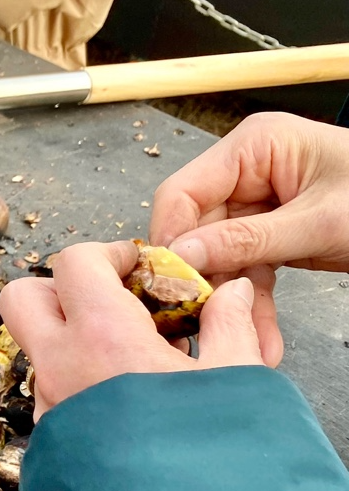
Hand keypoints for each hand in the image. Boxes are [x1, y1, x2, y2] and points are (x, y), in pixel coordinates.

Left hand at [0, 241, 263, 418]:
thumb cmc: (206, 452)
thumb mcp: (234, 380)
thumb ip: (229, 327)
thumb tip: (232, 294)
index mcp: (102, 335)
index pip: (74, 262)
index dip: (105, 254)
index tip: (137, 267)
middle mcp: (60, 364)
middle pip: (22, 296)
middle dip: (58, 288)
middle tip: (108, 301)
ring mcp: (47, 403)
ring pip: (34, 348)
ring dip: (68, 339)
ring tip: (127, 359)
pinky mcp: (49, 438)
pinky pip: (48, 392)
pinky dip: (75, 381)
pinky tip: (121, 400)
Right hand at [151, 112, 348, 364]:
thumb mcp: (321, 222)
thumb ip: (247, 239)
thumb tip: (180, 257)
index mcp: (253, 147)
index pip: (183, 193)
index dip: (171, 239)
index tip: (168, 286)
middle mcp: (247, 172)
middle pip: (197, 230)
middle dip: (205, 282)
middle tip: (203, 326)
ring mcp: (257, 204)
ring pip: (221, 258)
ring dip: (231, 303)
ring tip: (241, 343)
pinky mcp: (270, 233)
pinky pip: (248, 270)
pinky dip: (253, 303)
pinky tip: (261, 337)